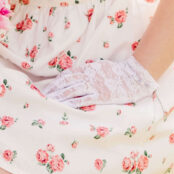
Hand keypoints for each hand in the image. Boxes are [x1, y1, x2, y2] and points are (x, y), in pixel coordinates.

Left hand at [40, 56, 156, 107]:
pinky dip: (71, 103)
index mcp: (86, 69)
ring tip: (47, 102)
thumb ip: (86, 71)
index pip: (65, 75)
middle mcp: (87, 76)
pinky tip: (63, 106)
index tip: (45, 88)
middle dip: (52, 90)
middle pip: (64, 83)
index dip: (54, 83)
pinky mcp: (99, 96)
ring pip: (70, 91)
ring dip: (58, 97)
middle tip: (40, 97)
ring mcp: (93, 86)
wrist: (133, 75)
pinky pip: (82, 100)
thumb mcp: (99, 67)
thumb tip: (75, 76)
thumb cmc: (117, 72)